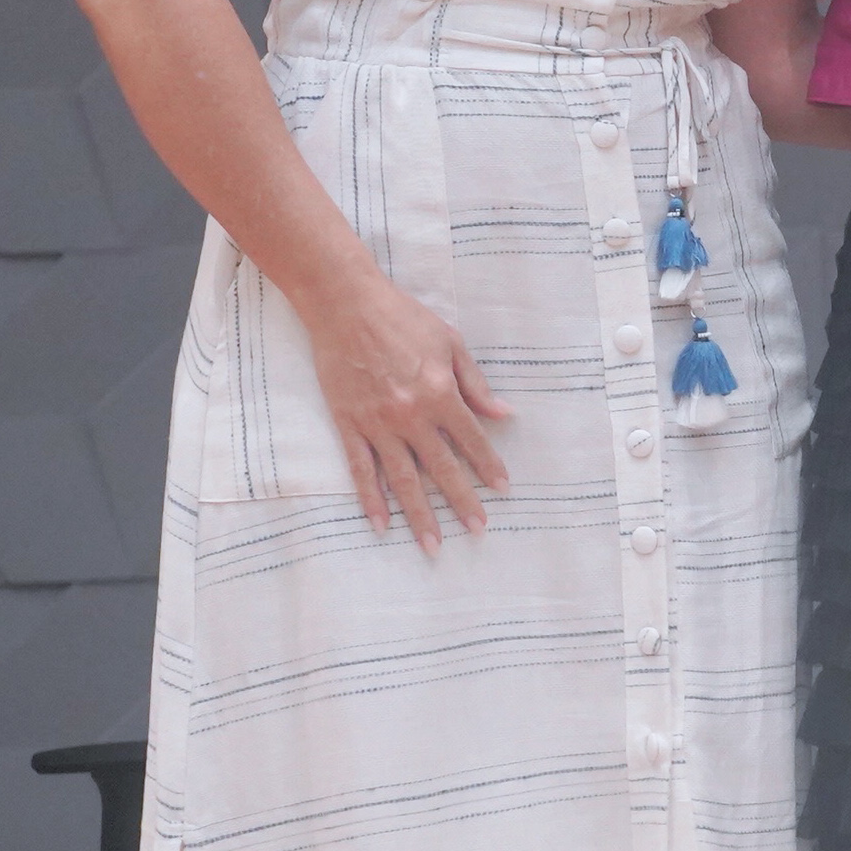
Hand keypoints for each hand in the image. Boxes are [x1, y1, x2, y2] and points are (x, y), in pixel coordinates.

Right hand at [304, 266, 513, 550]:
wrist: (346, 306)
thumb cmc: (403, 319)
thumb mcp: (451, 343)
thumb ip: (475, 384)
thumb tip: (505, 414)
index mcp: (441, 392)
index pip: (472, 439)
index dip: (488, 466)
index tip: (503, 490)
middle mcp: (412, 415)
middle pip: (442, 467)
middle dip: (462, 501)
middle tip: (478, 530)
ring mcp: (378, 423)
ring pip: (403, 479)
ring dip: (419, 514)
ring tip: (433, 544)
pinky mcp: (349, 424)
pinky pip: (361, 470)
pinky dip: (371, 499)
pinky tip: (381, 524)